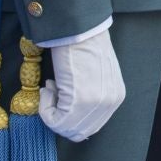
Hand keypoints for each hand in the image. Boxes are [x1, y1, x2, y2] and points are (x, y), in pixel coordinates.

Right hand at [37, 28, 125, 142]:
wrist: (79, 28)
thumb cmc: (83, 46)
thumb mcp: (97, 76)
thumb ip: (92, 96)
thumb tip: (72, 114)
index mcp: (116, 97)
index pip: (91, 126)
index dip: (71, 117)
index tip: (61, 95)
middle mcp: (110, 103)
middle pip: (79, 132)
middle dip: (60, 118)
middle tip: (53, 93)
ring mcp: (96, 104)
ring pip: (65, 129)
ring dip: (51, 111)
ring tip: (52, 86)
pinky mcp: (79, 102)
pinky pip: (54, 121)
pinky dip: (44, 107)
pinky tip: (49, 85)